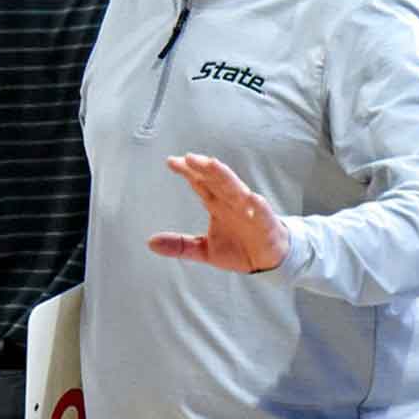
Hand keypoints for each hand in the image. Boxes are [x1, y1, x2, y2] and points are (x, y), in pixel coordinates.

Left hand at [148, 154, 289, 272]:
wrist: (268, 261)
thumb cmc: (238, 248)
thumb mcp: (204, 250)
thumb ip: (180, 245)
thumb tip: (151, 243)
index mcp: (217, 204)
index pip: (200, 182)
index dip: (187, 171)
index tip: (171, 161)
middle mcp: (231, 202)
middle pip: (216, 180)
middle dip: (203, 168)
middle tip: (188, 158)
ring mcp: (249, 210)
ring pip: (235, 189)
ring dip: (224, 176)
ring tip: (212, 165)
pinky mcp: (266, 224)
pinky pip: (262, 212)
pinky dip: (257, 204)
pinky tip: (250, 197)